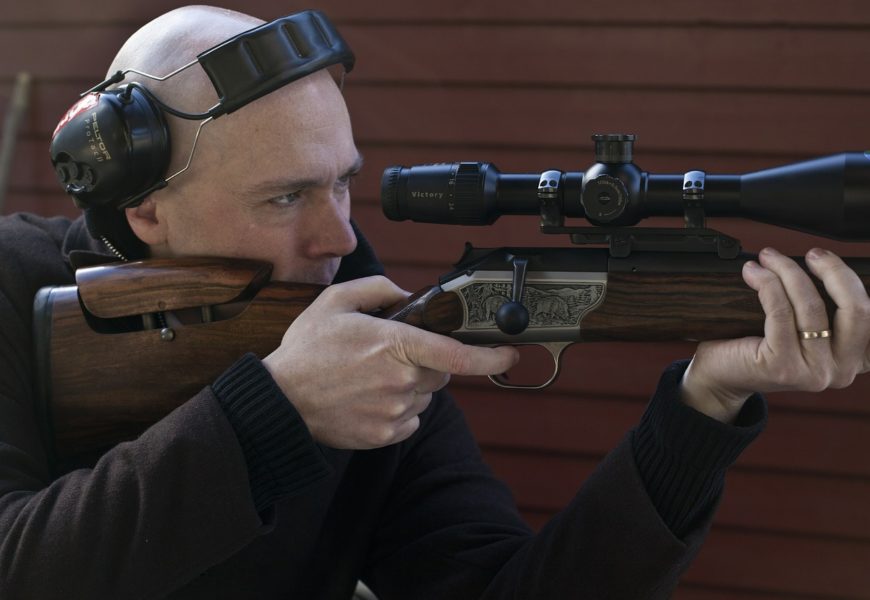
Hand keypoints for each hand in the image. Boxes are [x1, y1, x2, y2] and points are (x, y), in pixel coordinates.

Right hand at [262, 275, 518, 447]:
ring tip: (371, 378)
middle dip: (427, 360)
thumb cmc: (306, 351)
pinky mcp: (384, 435)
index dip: (489, 356)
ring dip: (411, 385)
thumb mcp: (335, 302)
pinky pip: (410, 420)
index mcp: (394, 345)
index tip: (510, 353)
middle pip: (441, 371)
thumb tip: (406, 294)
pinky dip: (399, 409)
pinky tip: (370, 398)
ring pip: (426, 396)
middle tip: (391, 355)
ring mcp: (394, 411)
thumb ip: (377, 289)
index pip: (456, 353)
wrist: (280, 401)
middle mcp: (401, 381)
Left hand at [681, 247, 869, 422]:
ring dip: (789, 271)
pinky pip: (781, 311)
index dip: (857, 282)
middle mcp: (842, 371)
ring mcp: (814, 371)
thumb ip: (825, 308)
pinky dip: (768, 284)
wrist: (720, 375)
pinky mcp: (783, 366)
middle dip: (834, 270)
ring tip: (769, 257)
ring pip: (812, 306)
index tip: (834, 259)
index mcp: (854, 360)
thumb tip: (828, 261)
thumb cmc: (759, 347)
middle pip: (857, 308)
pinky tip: (754, 272)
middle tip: (812, 254)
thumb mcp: (803, 329)